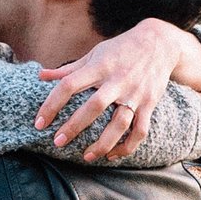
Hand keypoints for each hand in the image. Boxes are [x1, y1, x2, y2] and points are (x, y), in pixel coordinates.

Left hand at [33, 19, 196, 161]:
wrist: (160, 42)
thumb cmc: (121, 49)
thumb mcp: (95, 54)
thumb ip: (69, 68)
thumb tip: (41, 75)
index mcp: (99, 67)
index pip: (69, 85)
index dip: (52, 104)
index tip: (40, 122)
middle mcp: (117, 81)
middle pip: (94, 106)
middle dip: (74, 126)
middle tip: (57, 142)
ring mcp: (135, 94)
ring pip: (120, 124)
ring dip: (103, 143)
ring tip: (86, 156)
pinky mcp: (149, 104)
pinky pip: (139, 131)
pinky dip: (127, 146)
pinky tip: (112, 156)